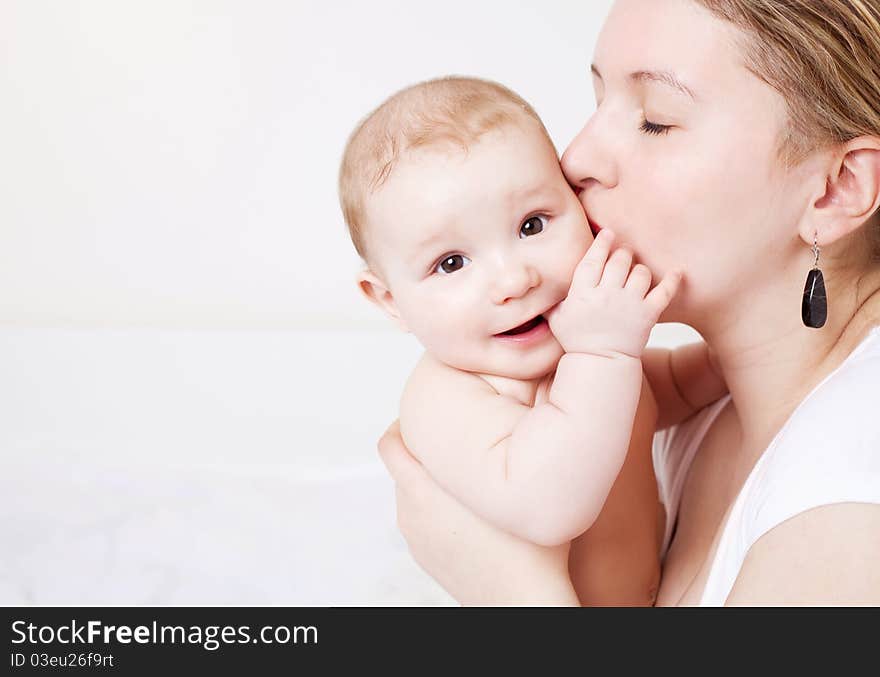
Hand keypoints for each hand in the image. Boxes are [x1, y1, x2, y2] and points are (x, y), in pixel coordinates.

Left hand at [377, 420, 578, 605]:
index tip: (433, 410)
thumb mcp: (516, 480)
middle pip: (404, 463)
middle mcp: (410, 511)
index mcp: (421, 489)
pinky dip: (436, 507)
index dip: (407, 421)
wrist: (522, 602)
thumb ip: (503, 440)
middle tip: (458, 436)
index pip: (391, 441)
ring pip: (414, 491)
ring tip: (467, 473)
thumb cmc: (526, 545)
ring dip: (431, 478)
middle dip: (424, 448)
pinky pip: (424, 518)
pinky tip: (469, 509)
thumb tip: (509, 405)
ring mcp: (415, 536)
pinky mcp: (425, 554)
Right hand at [545, 229, 681, 357]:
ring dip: (639, 269)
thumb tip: (536, 282)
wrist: (600, 364)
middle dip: (622, 254)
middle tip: (622, 257)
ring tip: (635, 274)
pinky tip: (677, 271)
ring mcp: (629, 304)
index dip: (601, 243)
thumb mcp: (557, 318)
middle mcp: (607, 296)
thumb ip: (552, 299)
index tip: (608, 234)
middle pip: (619, 260)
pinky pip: (665, 291)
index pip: (593, 260)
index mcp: (583, 294)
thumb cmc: (577, 341)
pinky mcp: (648, 314)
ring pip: (641, 272)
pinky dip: (673, 279)